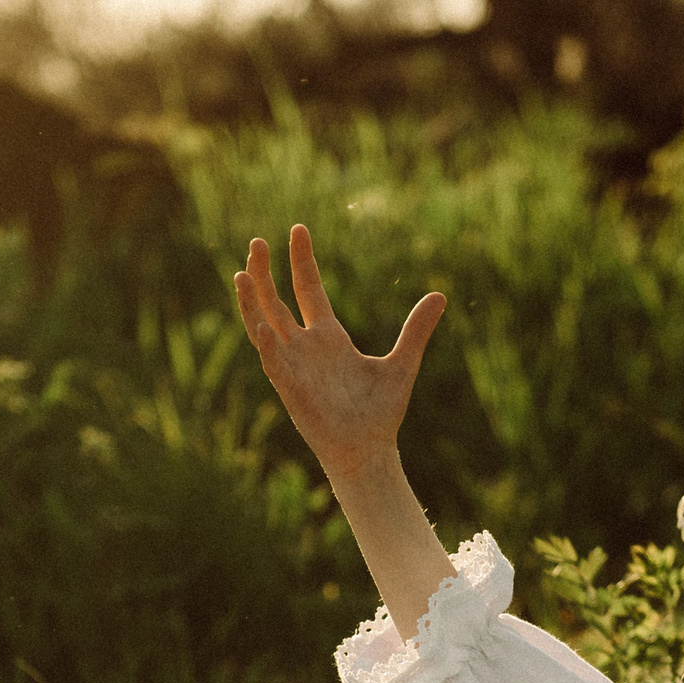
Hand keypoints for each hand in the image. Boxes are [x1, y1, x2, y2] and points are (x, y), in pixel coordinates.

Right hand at [234, 225, 445, 484]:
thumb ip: (416, 330)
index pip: (308, 289)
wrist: (370, 451)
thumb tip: (441, 295)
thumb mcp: (402, 363)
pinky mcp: (290, 389)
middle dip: (266, 272)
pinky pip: (273, 362)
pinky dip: (266, 345)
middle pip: (277, 301)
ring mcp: (293, 367)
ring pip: (264, 326)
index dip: (301, 261)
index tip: (297, 229)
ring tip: (242, 272)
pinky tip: (262, 326)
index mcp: (329, 337)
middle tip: (258, 241)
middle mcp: (305, 347)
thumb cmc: (381, 413)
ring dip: (252, 301)